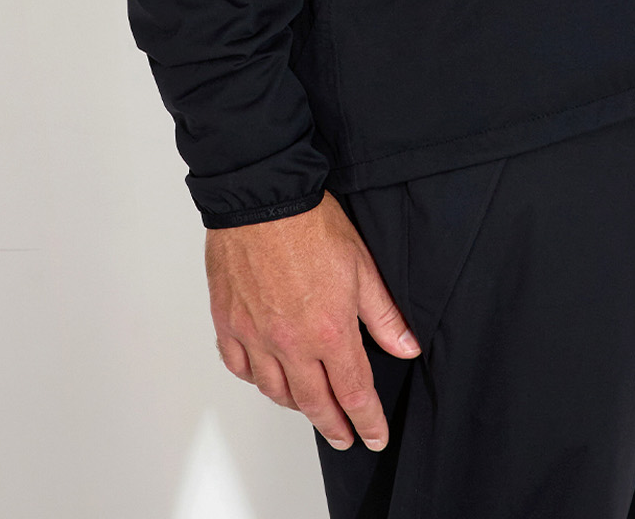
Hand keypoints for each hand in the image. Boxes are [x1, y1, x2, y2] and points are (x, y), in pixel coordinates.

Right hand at [206, 189, 419, 451]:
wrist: (262, 197)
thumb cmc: (309, 223)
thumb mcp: (362, 265)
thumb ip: (384, 315)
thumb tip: (406, 347)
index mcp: (329, 331)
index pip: (354, 392)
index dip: (367, 421)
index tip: (374, 436)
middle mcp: (290, 343)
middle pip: (314, 403)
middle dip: (333, 425)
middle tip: (344, 437)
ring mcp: (255, 336)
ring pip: (275, 391)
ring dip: (296, 405)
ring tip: (309, 406)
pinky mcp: (228, 323)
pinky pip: (239, 367)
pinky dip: (255, 378)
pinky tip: (265, 375)